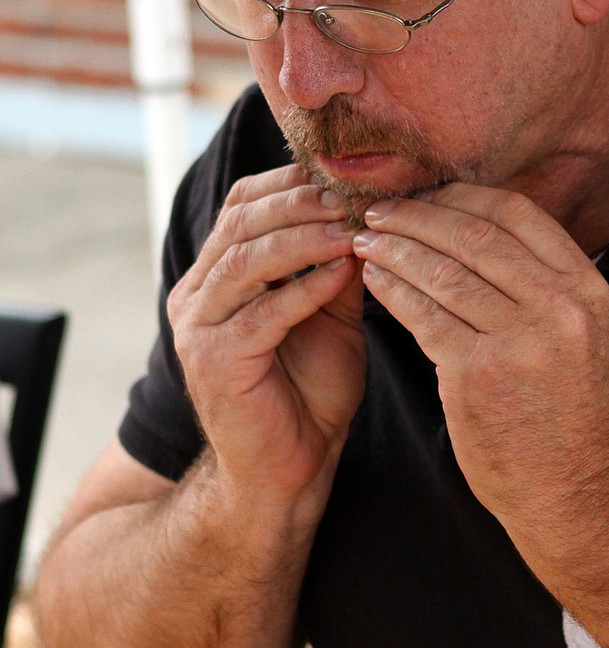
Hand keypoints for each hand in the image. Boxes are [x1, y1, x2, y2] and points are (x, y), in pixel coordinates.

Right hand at [168, 165, 364, 509]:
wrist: (288, 472)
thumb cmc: (310, 391)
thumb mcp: (331, 313)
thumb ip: (339, 264)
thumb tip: (371, 211)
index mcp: (217, 273)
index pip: (244, 203)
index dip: (293, 182)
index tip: (347, 174)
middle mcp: (198, 293)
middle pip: (242, 221)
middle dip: (300, 202)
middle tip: (353, 196)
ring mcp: (198, 327)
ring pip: (247, 258)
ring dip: (305, 237)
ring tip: (352, 228)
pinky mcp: (214, 361)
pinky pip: (261, 312)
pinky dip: (305, 287)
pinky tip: (343, 272)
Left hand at [351, 183, 608, 559]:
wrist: (574, 493)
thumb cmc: (564, 410)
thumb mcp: (576, 332)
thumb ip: (536, 281)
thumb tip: (470, 225)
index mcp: (584, 285)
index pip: (514, 212)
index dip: (459, 195)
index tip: (424, 195)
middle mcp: (558, 305)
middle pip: (473, 234)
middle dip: (417, 215)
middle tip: (378, 210)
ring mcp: (520, 340)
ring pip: (442, 270)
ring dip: (394, 249)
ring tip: (364, 241)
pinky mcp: (477, 374)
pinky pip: (422, 313)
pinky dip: (391, 290)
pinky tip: (371, 280)